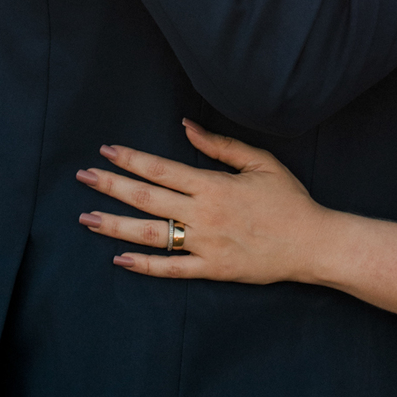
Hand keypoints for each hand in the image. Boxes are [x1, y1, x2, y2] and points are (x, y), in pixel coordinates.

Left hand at [76, 123, 329, 280]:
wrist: (312, 243)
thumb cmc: (289, 200)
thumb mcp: (260, 163)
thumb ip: (220, 146)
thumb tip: (187, 127)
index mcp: (213, 185)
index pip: (161, 169)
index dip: (130, 159)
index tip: (106, 151)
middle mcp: (203, 214)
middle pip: (147, 198)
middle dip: (111, 186)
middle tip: (84, 177)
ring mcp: (205, 244)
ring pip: (150, 234)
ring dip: (115, 225)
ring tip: (88, 218)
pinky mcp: (212, 269)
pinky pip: (171, 268)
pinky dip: (144, 265)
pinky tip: (120, 258)